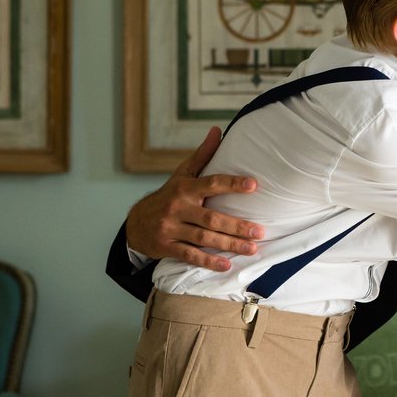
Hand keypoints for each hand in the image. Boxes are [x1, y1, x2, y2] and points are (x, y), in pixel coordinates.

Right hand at [126, 127, 263, 270]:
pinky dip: (208, 261)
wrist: (136, 223)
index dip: (232, 183)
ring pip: (204, 238)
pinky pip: (190, 255)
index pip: (212, 183)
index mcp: (185, 188)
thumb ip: (202, 155)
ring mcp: (171, 228)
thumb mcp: (182, 174)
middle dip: (237, 226)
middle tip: (260, 232)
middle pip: (212, 217)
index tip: (254, 184)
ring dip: (229, 244)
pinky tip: (226, 265)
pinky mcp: (167, 246)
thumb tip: (218, 130)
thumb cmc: (168, 196)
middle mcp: (178, 207)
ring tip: (252, 249)